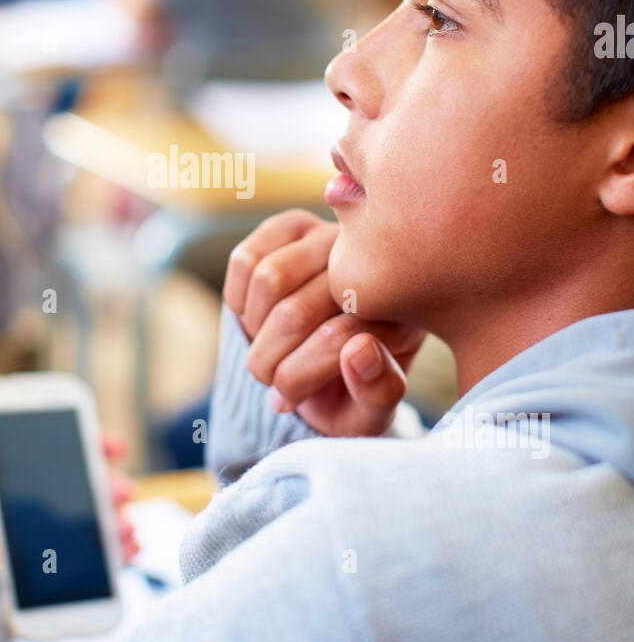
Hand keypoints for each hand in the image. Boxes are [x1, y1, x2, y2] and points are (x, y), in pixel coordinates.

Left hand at [0, 367, 140, 568]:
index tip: (116, 447)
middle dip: (113, 487)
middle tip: (123, 493)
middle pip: (88, 490)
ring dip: (121, 521)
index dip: (94, 446)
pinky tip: (129, 554)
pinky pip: (99, 565)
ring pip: (99, 525)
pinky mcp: (57, 582)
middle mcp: (32, 513)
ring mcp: (47, 548)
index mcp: (12, 485)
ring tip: (127, 529)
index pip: (61, 455)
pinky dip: (120, 556)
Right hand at [224, 210, 424, 437]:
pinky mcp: (294, 227)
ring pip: (268, 279)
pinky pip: (245, 260)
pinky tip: (256, 320)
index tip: (285, 401)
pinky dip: (239, 301)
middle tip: (271, 383)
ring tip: (266, 351)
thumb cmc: (352, 395)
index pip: (336, 340)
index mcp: (403, 313)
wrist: (330, 367)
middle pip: (295, 312)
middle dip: (270, 361)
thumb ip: (378, 391)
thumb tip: (358, 349)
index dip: (295, 379)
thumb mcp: (370, 414)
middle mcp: (374, 264)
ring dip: (253, 328)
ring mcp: (333, 239)